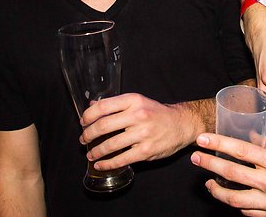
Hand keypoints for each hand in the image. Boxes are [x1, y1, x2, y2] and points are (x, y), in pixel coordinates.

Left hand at [80, 93, 197, 169]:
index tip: (83, 122)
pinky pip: (121, 160)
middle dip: (88, 135)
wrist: (181, 124)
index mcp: (133, 100)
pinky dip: (107, 164)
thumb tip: (91, 106)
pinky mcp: (146, 151)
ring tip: (91, 154)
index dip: (88, 115)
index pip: (103, 106)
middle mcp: (138, 115)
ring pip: (110, 145)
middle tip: (83, 139)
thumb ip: (115, 105)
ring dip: (95, 151)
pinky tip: (101, 165)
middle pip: (103, 126)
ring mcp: (142, 134)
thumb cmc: (156, 113)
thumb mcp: (137, 102)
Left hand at [190, 134, 265, 215]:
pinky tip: (230, 195)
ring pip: (234, 198)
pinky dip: (235, 203)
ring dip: (216, 189)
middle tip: (195, 157)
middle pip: (232, 173)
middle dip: (209, 164)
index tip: (203, 139)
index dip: (219, 144)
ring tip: (207, 181)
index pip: (241, 151)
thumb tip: (250, 137)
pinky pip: (247, 211)